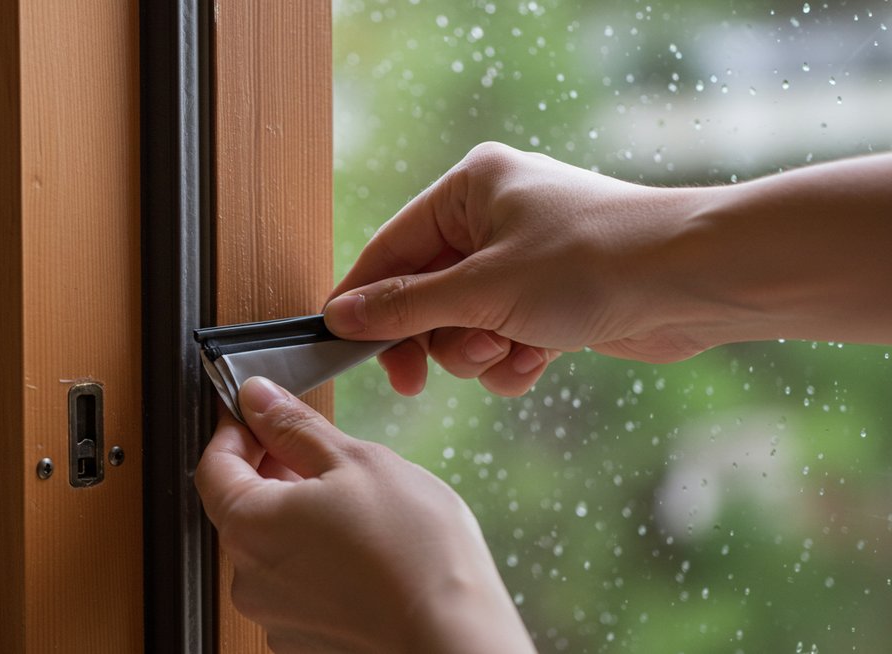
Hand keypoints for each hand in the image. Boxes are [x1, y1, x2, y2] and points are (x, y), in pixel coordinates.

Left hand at [196, 377, 535, 653]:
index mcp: (249, 525)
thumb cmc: (414, 553)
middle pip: (242, 508)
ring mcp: (276, 617)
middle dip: (274, 473)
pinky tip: (364, 551)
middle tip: (322, 455)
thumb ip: (295, 427)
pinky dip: (319, 563)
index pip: (213, 465)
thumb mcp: (355, 460)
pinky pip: (298, 589)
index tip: (263, 414)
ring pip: (273, 549)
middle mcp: (249, 579)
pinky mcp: (305, 643)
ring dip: (299, 520)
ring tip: (357, 508)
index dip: (237, 431)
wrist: (455, 637)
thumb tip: (259, 398)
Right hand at [326, 145, 891, 395]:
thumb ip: (405, 307)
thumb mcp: (482, 290)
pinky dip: (512, 359)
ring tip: (508, 352)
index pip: (391, 248)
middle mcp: (494, 219)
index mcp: (470, 190)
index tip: (343, 345)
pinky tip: (537, 361)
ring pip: (463, 324)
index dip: (364, 300)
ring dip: (477, 352)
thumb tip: (342, 316)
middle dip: (436, 336)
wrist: (695, 280)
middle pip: (424, 293)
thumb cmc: (592, 262)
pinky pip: (503, 338)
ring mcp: (525, 261)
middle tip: (419, 379)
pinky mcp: (553, 299)